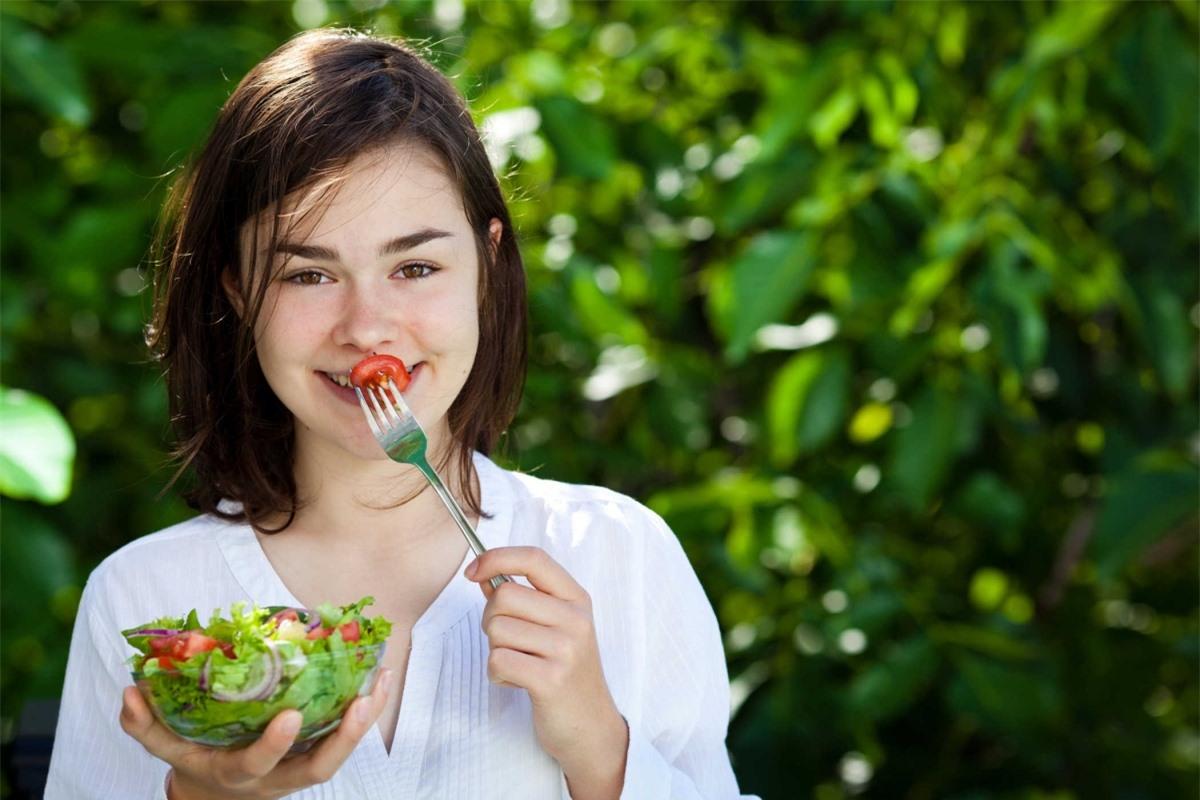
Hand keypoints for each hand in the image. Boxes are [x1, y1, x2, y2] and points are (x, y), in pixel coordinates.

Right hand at [119, 669, 396, 799]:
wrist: (219, 795)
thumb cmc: (195, 760)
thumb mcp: (165, 747)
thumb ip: (144, 724)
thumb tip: (128, 690)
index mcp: (238, 773)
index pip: (257, 765)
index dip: (274, 745)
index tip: (290, 716)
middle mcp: (277, 776)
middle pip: (318, 769)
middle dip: (341, 740)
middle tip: (360, 703)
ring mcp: (300, 766)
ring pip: (340, 753)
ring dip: (364, 720)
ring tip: (381, 680)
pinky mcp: (316, 751)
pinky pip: (346, 735)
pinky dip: (366, 709)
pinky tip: (380, 676)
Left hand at [466, 547, 627, 798]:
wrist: (591, 727)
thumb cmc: (566, 672)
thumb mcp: (554, 627)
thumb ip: (522, 598)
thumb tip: (483, 574)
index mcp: (577, 599)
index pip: (534, 559)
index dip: (497, 558)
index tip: (472, 571)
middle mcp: (575, 619)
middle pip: (505, 596)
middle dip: (491, 618)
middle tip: (506, 640)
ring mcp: (566, 650)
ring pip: (497, 630)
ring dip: (496, 650)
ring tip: (519, 663)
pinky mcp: (550, 680)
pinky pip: (497, 661)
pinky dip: (497, 673)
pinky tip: (517, 681)